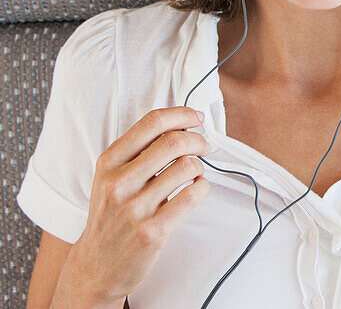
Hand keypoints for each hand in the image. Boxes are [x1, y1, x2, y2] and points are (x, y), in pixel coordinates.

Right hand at [68, 106, 209, 303]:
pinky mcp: (152, 230)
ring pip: (187, 166)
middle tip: (204, 147)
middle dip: (198, 140)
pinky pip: (192, 195)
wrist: (95, 267)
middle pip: (174, 141)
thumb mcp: (110, 178)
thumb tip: (182, 124)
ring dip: (200, 166)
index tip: (196, 118)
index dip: (182, 115)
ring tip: (195, 173)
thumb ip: (138, 151)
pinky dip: (202, 187)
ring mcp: (135, 207)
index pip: (151, 123)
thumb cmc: (111, 216)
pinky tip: (196, 189)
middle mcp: (118, 182)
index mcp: (108, 163)